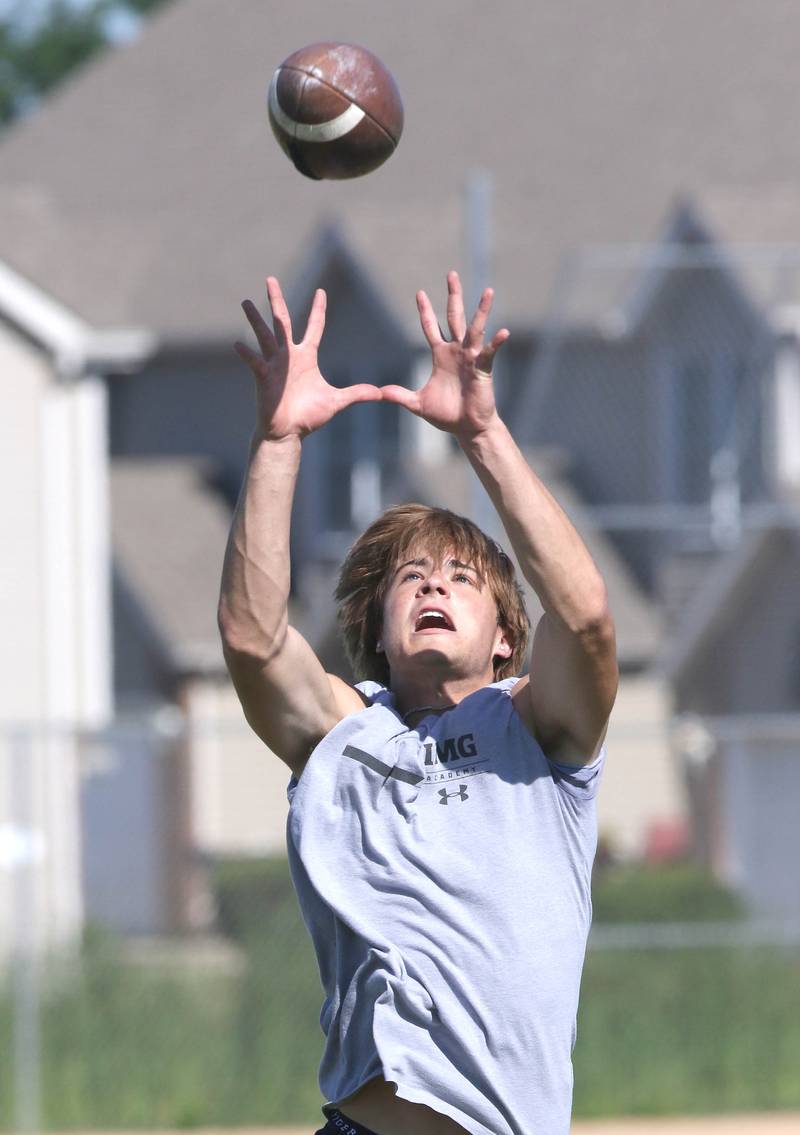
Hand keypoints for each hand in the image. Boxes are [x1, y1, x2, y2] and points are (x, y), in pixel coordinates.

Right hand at [235, 277, 381, 439]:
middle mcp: (289, 356)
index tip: (321, 291)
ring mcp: (274, 365)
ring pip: (264, 336)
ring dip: (255, 320)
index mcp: (306, 357)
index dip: (318, 309)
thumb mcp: (336, 402)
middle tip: (270, 279)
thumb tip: (380, 394)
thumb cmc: (309, 416)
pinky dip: (247, 354)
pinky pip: (255, 362)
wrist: (289, 432)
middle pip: (282, 321)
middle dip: (276, 300)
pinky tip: (238, 343)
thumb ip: (356, 394)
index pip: (314, 327)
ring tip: (245, 302)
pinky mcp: (263, 378)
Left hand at [380, 270, 508, 438]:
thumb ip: (400, 396)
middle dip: (453, 296)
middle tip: (451, 274)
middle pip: (454, 317)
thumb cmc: (446, 415)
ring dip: (481, 310)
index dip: (425, 311)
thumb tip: (380, 392)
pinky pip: (490, 353)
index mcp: (440, 355)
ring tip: (488, 291)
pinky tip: (504, 331)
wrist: (466, 428)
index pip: (431, 327)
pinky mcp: (483, 370)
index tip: (419, 292)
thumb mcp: (418, 404)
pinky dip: (496, 342)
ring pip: (475, 329)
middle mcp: (456, 351)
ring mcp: (471, 358)